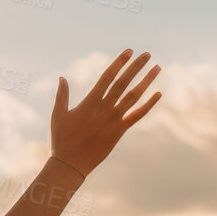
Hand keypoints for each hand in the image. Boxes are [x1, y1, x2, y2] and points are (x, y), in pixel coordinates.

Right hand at [50, 49, 161, 176]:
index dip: (119, 63)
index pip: (108, 77)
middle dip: (136, 66)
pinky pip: (137, 115)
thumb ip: (61, 95)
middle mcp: (104, 108)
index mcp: (90, 102)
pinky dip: (149, 104)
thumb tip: (62, 77)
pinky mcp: (119, 131)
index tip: (129, 51)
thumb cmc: (62, 139)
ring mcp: (114, 119)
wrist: (70, 164)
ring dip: (147, 81)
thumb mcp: (58, 115)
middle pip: (123, 82)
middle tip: (147, 54)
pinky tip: (158, 94)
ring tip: (157, 68)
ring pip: (134, 96)